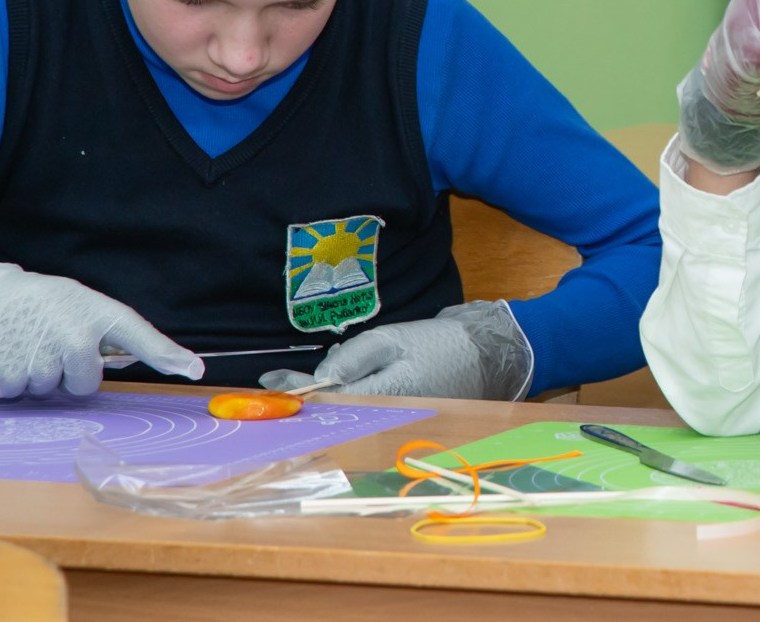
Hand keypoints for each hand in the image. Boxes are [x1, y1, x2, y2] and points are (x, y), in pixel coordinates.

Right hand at [0, 262, 203, 397]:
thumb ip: (106, 334)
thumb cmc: (40, 305)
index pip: (140, 335)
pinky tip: (6, 353)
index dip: (168, 355)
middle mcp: (75, 333)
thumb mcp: (79, 305)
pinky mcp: (10, 370)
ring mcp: (43, 353)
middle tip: (51, 347)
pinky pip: (19, 392)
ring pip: (50, 390)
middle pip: (87, 384)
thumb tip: (138, 359)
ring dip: (38, 376)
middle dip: (70, 376)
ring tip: (26, 344)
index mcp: (97, 313)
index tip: (195, 370)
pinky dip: (10, 380)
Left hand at [259, 301, 530, 400]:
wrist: (488, 354)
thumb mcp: (393, 338)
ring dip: (328, 395)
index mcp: (386, 397)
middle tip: (279, 382)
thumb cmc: (440, 342)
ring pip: (349, 410)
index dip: (298, 391)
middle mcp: (386, 417)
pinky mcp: (400, 416)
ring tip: (311, 377)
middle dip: (310, 394)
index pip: (330, 399)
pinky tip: (339, 385)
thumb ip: (353, 358)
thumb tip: (319, 378)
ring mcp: (394, 421)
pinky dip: (348, 397)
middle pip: (335, 410)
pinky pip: (365, 409)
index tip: (270, 382)